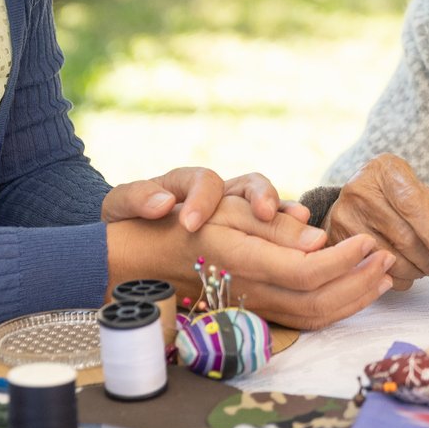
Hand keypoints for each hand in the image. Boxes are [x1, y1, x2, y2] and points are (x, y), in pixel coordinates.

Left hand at [102, 168, 310, 233]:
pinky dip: (291, 235)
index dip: (201, 199)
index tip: (190, 223)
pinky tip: (306, 247)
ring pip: (270, 205)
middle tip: (264, 212)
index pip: (201, 180)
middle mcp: (221, 194)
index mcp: (189, 183)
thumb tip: (161, 203)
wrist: (134, 235)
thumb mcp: (123, 205)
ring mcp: (240, 213)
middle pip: (250, 184)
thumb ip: (137, 197)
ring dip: (284, 215)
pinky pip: (276, 231)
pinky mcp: (250, 235)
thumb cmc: (131, 219)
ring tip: (297, 221)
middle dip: (261, 197)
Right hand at [182, 197, 396, 329]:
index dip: (344, 259)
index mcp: (247, 263)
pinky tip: (358, 291)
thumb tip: (319, 240)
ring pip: (316, 317)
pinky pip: (307, 320)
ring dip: (356, 298)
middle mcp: (254, 293)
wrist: (156, 258)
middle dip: (361, 280)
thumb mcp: (230, 209)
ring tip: (383, 275)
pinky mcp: (262, 314)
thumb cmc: (194, 223)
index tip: (368, 239)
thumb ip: (276, 228)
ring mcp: (258, 309)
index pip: (309, 272)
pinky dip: (339, 309)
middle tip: (386, 256)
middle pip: (320, 301)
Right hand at [326, 153, 428, 290]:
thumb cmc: (395, 197)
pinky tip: (403, 271)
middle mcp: (360, 190)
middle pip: (403, 238)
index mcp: (386, 171)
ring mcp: (343, 216)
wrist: (356, 198)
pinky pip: (372, 271)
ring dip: (414, 272)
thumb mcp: (419, 193)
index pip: (414, 207)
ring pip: (388, 259)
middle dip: (428, 260)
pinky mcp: (335, 240)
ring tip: (423, 268)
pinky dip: (395, 278)